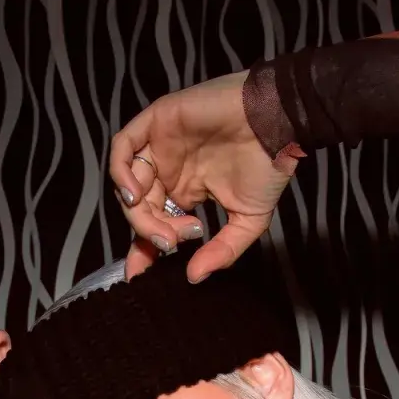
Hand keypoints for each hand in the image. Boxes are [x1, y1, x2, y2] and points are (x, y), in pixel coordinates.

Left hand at [109, 70, 297, 281]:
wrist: (277, 121)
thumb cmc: (268, 165)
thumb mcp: (249, 220)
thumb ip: (222, 250)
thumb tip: (195, 276)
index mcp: (186, 191)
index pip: (154, 223)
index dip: (143, 249)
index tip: (140, 275)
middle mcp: (168, 170)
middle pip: (139, 208)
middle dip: (149, 232)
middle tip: (171, 243)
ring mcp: (159, 146)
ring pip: (127, 183)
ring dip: (137, 211)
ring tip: (161, 226)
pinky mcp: (155, 122)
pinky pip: (122, 148)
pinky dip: (120, 173)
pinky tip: (135, 195)